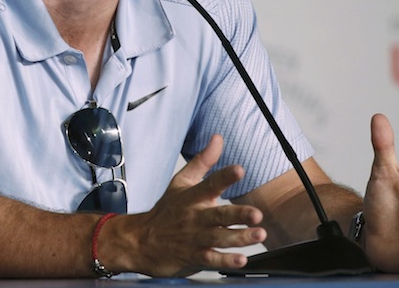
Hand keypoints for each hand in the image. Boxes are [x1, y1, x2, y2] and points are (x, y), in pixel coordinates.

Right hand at [112, 134, 265, 275]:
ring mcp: (194, 238)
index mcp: (192, 197)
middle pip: (218, 215)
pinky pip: (210, 259)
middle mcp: (194, 217)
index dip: (224, 177)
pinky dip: (225, 261)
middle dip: (238, 214)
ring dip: (239, 238)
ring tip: (258, 234)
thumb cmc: (165, 210)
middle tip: (256, 214)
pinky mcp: (193, 257)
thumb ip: (203, 161)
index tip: (239, 170)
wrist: (139, 241)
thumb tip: (218, 138)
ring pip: (218, 238)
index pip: (210, 183)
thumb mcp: (181, 182)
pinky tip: (240, 260)